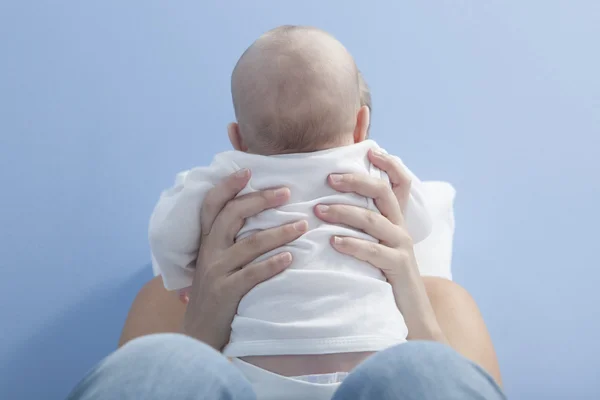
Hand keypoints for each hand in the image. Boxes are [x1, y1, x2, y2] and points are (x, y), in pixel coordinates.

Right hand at [183, 169, 307, 349]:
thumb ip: (227, 242)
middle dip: (261, 200)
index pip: (212, 205)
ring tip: (302, 226)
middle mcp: (209, 252)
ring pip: (250, 244)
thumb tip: (257, 218)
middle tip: (287, 192)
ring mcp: (216, 272)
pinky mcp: (226, 293)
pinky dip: (273, 264)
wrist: (198, 335)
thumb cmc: (214, 294)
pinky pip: (253, 274)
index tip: (248, 170)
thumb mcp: (213, 263)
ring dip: (279, 232)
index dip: (228, 186)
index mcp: (206, 241)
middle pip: (232, 216)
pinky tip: (291, 258)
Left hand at [314, 150, 446, 341]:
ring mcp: (401, 247)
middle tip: (329, 177)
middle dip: (356, 181)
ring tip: (319, 209)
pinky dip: (353, 244)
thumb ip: (362, 225)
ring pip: (374, 220)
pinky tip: (334, 241)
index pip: (400, 183)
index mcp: (396, 220)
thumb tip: (328, 204)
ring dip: (344, 211)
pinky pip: (374, 251)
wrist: (410, 313)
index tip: (370, 150)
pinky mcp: (398, 267)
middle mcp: (401, 228)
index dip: (389, 164)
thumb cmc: (384, 276)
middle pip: (383, 193)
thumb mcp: (376, 245)